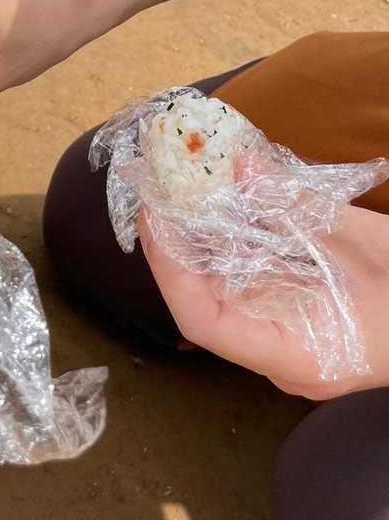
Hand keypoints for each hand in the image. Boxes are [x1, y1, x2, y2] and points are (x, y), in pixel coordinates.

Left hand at [141, 204, 388, 398]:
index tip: (156, 215)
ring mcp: (287, 340)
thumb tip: (243, 164)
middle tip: (162, 187)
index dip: (169, 267)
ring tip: (182, 189)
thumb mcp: (363, 244)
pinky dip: (234, 246)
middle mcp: (279, 356)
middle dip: (177, 245)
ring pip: (224, 292)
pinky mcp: (296, 321)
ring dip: (200, 242)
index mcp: (293, 354)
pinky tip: (222, 207)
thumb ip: (298, 206)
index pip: (203, 322)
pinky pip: (250, 286)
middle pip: (205, 303)